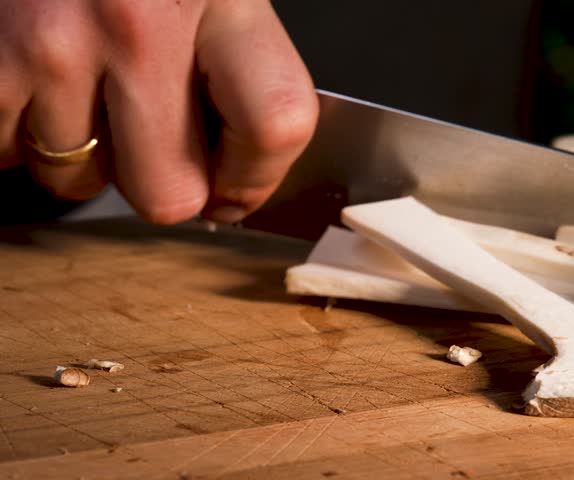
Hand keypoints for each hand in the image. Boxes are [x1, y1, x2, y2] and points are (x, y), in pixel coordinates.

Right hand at [0, 0, 317, 223]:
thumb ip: (231, 53)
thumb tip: (232, 161)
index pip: (276, 124)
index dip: (255, 179)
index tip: (234, 188)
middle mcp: (142, 20)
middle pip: (170, 191)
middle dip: (156, 182)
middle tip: (146, 144)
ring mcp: (57, 41)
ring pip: (77, 182)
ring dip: (78, 155)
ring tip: (76, 89)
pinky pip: (3, 151)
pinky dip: (13, 134)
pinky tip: (31, 87)